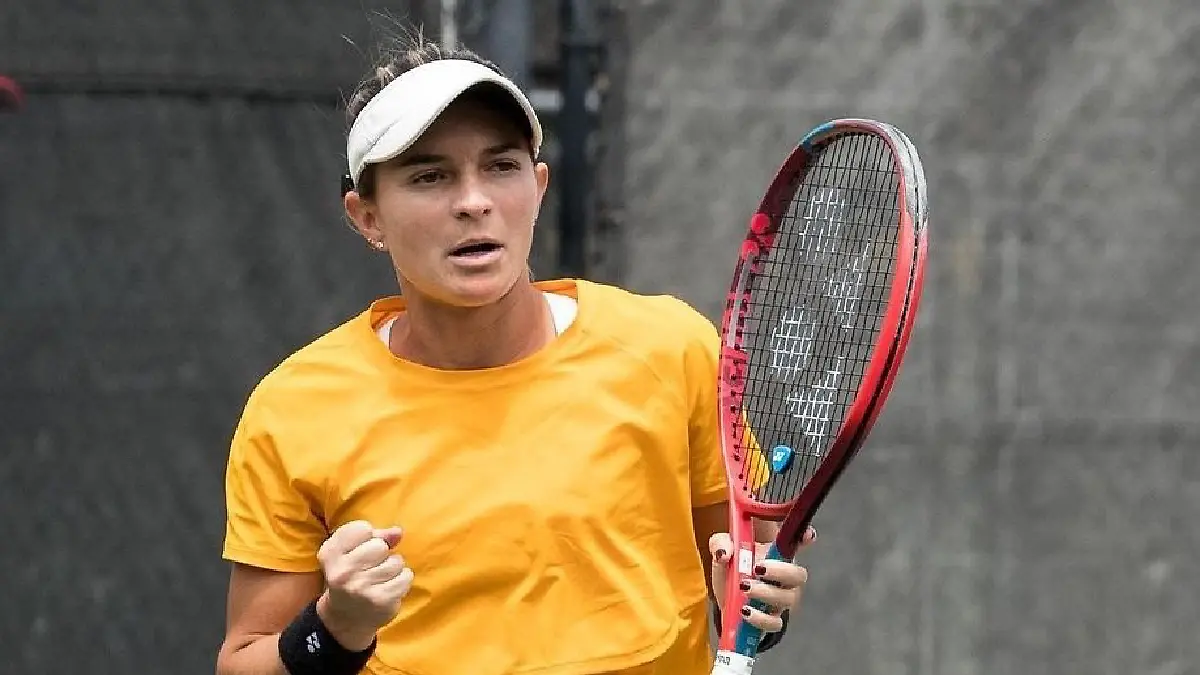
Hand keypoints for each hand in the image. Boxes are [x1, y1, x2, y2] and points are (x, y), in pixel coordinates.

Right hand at [316, 520, 413, 650]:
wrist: (344, 618)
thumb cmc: (349, 576)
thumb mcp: (350, 551)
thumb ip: (375, 536)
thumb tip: (398, 532)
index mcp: (330, 554)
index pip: (361, 528)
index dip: (367, 537)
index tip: (359, 549)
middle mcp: (342, 572)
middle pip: (380, 546)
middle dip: (381, 554)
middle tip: (370, 567)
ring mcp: (361, 588)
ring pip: (396, 561)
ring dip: (393, 568)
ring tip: (379, 579)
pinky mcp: (380, 600)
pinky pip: (406, 576)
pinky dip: (402, 580)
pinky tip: (388, 587)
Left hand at [709, 526, 815, 632]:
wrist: (724, 599)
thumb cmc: (730, 568)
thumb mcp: (722, 550)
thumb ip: (721, 544)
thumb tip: (723, 553)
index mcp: (776, 554)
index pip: (797, 543)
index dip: (805, 538)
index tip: (807, 536)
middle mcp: (784, 577)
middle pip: (798, 575)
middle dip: (781, 572)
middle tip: (758, 568)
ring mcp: (780, 600)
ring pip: (788, 599)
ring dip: (766, 593)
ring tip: (744, 587)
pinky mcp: (771, 620)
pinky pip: (775, 623)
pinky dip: (760, 618)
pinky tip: (745, 611)